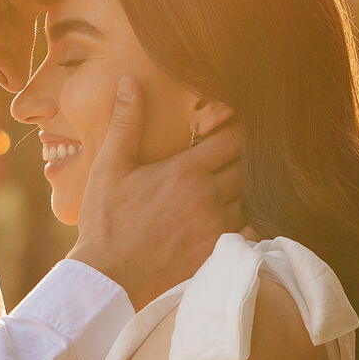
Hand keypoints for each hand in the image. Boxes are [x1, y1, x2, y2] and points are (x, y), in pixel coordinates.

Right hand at [67, 77, 244, 308]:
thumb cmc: (106, 220)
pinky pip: (251, 232)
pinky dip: (247, 223)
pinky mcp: (219, 253)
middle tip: (230, 159)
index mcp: (187, 172)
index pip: (234, 139)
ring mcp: (218, 227)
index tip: (229, 131)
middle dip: (242, 161)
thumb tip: (129, 81)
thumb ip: (126, 122)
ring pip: (251, 199)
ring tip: (229, 188)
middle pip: (247, 168)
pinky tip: (231, 220)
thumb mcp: (110, 167)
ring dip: (243, 192)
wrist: (108, 277)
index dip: (236, 132)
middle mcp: (210, 197)